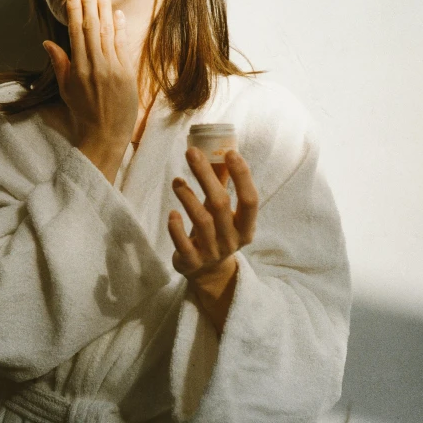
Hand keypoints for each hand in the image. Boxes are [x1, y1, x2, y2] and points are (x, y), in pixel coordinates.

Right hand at [42, 0, 137, 145]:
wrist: (106, 134)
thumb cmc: (84, 112)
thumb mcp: (66, 89)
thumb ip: (59, 63)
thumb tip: (47, 42)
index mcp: (78, 69)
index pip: (76, 33)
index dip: (74, 11)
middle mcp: (96, 65)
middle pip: (92, 27)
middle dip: (90, 3)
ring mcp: (113, 68)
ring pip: (108, 32)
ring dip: (105, 9)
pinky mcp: (127, 73)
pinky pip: (123, 46)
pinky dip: (120, 28)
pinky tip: (117, 13)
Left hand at [168, 147, 258, 281]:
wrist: (207, 273)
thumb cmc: (216, 232)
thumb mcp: (223, 212)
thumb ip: (223, 184)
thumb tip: (221, 149)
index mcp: (246, 227)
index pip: (250, 200)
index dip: (242, 176)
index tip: (230, 153)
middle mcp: (232, 240)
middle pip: (221, 204)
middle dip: (205, 176)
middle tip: (191, 153)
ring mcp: (212, 252)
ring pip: (202, 221)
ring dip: (187, 197)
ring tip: (177, 181)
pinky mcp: (192, 262)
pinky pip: (184, 244)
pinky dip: (176, 228)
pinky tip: (172, 213)